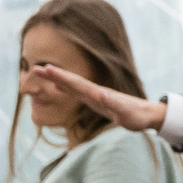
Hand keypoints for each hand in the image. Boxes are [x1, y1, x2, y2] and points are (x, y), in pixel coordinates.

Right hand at [29, 64, 167, 133]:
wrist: (147, 114)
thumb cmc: (137, 115)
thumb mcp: (125, 112)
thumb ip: (114, 104)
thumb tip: (100, 94)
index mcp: (98, 94)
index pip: (77, 83)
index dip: (62, 77)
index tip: (47, 68)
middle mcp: (95, 92)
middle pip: (71, 81)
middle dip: (54, 75)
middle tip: (35, 67)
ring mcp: (94, 96)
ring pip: (72, 85)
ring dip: (57, 78)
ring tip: (42, 71)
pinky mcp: (96, 101)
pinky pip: (76, 92)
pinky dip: (65, 87)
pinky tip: (57, 86)